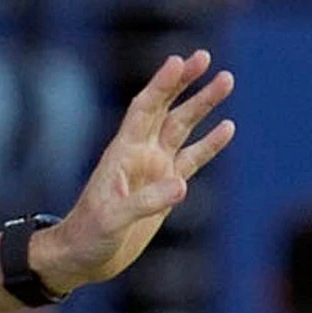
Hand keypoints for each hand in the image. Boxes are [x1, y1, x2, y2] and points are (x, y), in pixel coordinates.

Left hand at [30, 51, 235, 295]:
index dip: (161, 85)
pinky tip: (227, 127)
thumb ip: (145, 202)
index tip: (179, 61)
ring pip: (183, 128)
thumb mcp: (112, 220)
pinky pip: (192, 159)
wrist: (84, 257)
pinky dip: (209, 143)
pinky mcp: (165, 188)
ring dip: (203, 105)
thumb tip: (182, 185)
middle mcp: (140, 154)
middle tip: (206, 56)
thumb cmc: (89, 236)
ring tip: (226, 80)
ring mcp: (154, 169)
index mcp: (123, 153)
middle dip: (185, 82)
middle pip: (166, 108)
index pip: (145, 109)